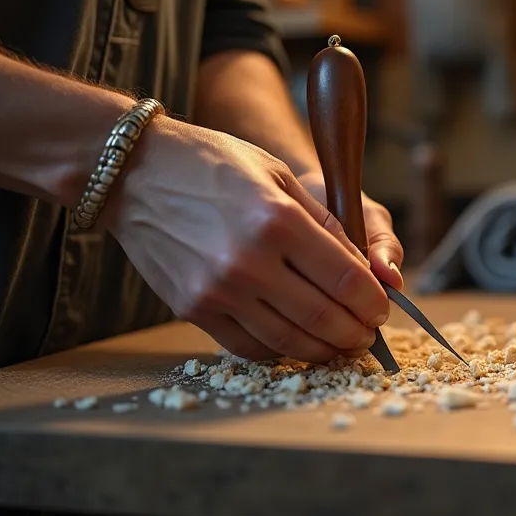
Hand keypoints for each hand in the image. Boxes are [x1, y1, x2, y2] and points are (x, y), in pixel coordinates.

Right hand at [103, 118, 389, 362]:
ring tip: (342, 345)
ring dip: (324, 350)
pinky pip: (248, 346)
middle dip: (356, 333)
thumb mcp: (280, 176)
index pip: (346, 280)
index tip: (381, 308)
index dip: (372, 302)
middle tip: (368, 335)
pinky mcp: (193, 309)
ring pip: (288, 341)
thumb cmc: (213, 164)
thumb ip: (325, 224)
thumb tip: (363, 269)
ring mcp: (218, 290)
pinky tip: (297, 342)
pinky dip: (281, 350)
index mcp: (278, 222)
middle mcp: (249, 262)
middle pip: (323, 318)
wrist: (135, 174)